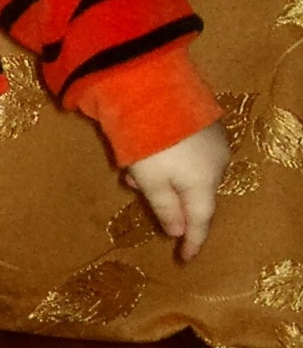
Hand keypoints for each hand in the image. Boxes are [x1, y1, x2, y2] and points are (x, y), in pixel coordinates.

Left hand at [123, 121, 228, 261]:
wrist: (155, 89)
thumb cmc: (150, 142)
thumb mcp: (150, 181)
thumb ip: (165, 208)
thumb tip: (179, 231)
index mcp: (204, 183)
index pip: (200, 221)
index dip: (193, 241)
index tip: (185, 258)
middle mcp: (216, 164)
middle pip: (192, 194)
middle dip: (164, 197)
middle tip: (133, 187)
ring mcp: (214, 142)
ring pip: (187, 172)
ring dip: (160, 175)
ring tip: (130, 165)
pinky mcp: (205, 124)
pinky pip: (188, 153)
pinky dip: (167, 158)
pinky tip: (144, 149)